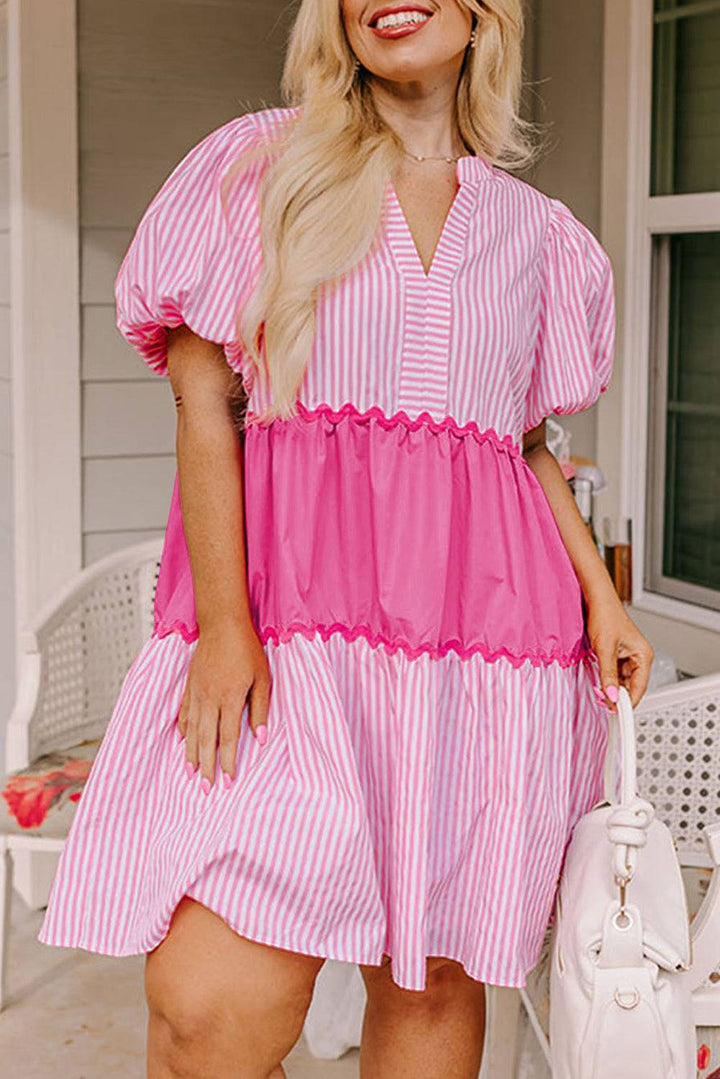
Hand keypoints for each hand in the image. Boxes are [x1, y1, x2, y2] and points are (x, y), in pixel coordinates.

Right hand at [177, 618, 271, 790]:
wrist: (222, 624)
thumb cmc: (247, 649)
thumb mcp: (262, 678)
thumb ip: (260, 709)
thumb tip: (260, 739)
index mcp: (229, 699)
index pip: (228, 738)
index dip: (228, 762)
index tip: (228, 782)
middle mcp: (209, 699)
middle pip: (206, 741)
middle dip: (206, 767)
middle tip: (206, 789)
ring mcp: (196, 693)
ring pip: (192, 731)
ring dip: (191, 754)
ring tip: (191, 774)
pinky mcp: (190, 686)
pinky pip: (184, 714)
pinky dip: (184, 731)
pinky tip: (184, 743)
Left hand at [586, 593, 654, 710]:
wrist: (594, 599)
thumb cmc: (605, 616)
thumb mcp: (604, 649)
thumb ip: (608, 675)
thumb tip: (611, 696)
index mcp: (643, 655)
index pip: (640, 687)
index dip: (628, 702)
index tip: (617, 712)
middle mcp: (638, 657)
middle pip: (631, 687)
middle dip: (617, 696)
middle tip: (602, 703)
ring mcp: (627, 657)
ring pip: (620, 682)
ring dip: (610, 688)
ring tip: (598, 692)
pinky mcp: (616, 656)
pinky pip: (613, 674)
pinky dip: (605, 680)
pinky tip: (597, 683)